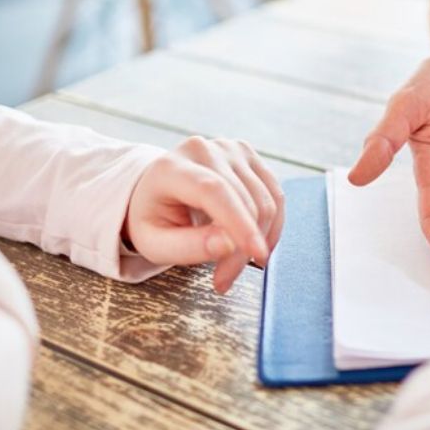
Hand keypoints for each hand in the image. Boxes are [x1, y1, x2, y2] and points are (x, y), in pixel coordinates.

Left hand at [124, 137, 283, 292]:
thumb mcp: (154, 244)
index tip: (257, 254)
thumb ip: (187, 246)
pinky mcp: (249, 156)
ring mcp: (230, 149)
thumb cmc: (154, 219)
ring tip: (232, 265)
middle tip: (224, 280)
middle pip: (244, 201)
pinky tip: (253, 245)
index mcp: (172, 168)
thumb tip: (228, 244)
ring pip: (265, 201)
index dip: (239, 223)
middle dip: (242, 249)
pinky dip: (270, 227)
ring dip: (258, 241)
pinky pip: (275, 196)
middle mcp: (204, 150)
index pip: (214, 191)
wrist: (158, 189)